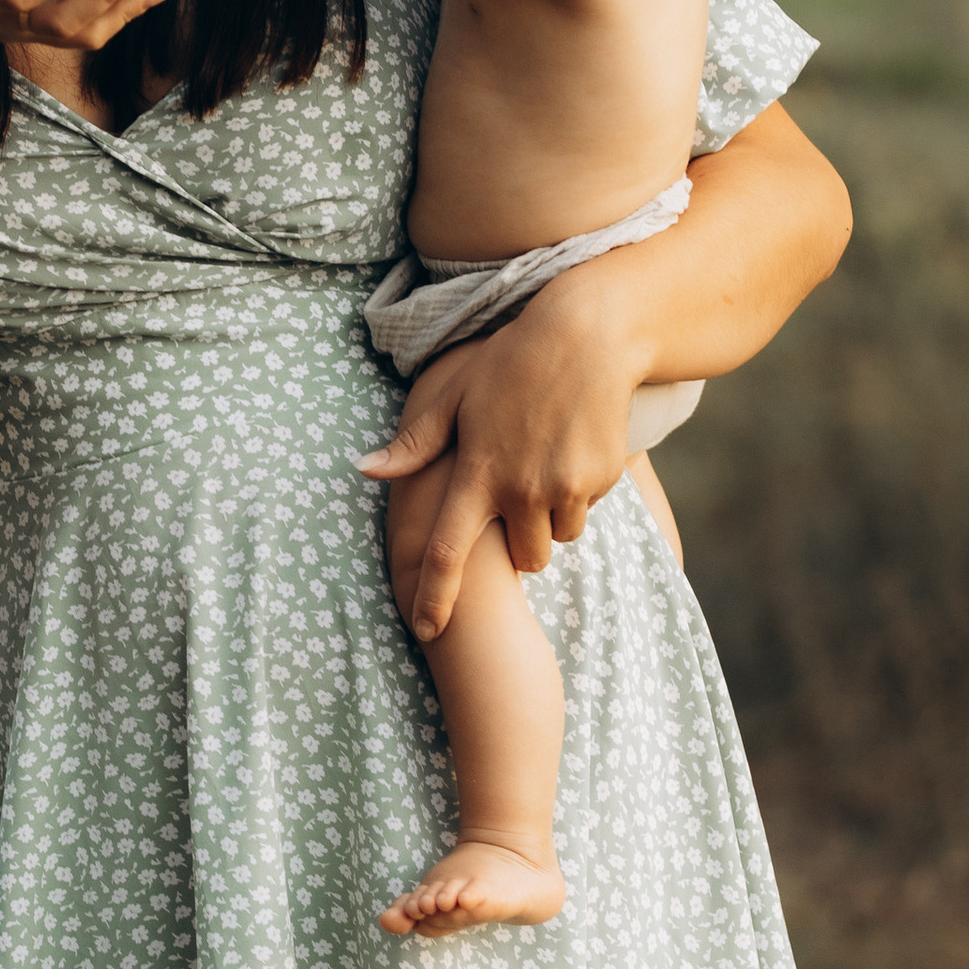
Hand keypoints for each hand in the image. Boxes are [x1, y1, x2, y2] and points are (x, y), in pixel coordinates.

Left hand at [356, 268, 646, 635]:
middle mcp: (523, 490)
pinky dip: (579, 490)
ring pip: (561, 535)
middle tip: (519, 497)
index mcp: (478, 474)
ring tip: (544, 462)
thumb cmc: (510, 363)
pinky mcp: (603, 478)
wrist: (588, 337)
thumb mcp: (455, 398)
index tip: (425, 631)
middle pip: (526, 559)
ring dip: (552, 516)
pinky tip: (571, 445)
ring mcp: (567, 487)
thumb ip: (414, 444)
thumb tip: (366, 470)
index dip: (435, 597)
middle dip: (521, 543)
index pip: (448, 552)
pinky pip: (588, 506)